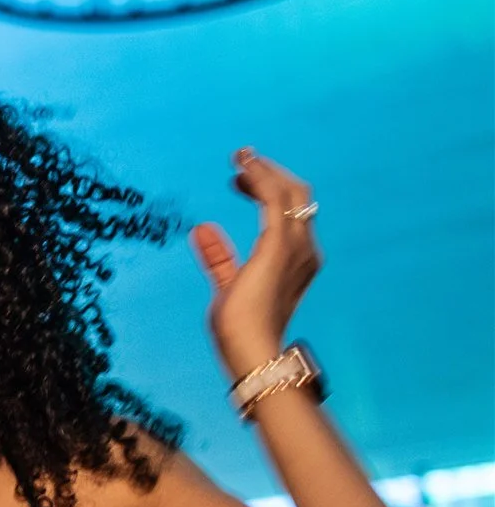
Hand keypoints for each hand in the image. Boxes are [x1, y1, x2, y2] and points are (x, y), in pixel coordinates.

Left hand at [188, 148, 321, 378]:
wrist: (249, 348)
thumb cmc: (240, 328)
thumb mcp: (227, 284)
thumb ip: (218, 257)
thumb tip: (202, 228)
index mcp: (297, 260)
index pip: (289, 214)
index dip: (268, 190)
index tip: (241, 180)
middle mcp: (305, 250)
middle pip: (296, 196)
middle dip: (270, 175)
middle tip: (242, 161)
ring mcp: (296, 247)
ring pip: (289, 192)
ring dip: (264, 171)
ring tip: (240, 158)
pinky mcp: (279, 245)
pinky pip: (274, 200)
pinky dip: (260, 179)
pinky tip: (242, 168)